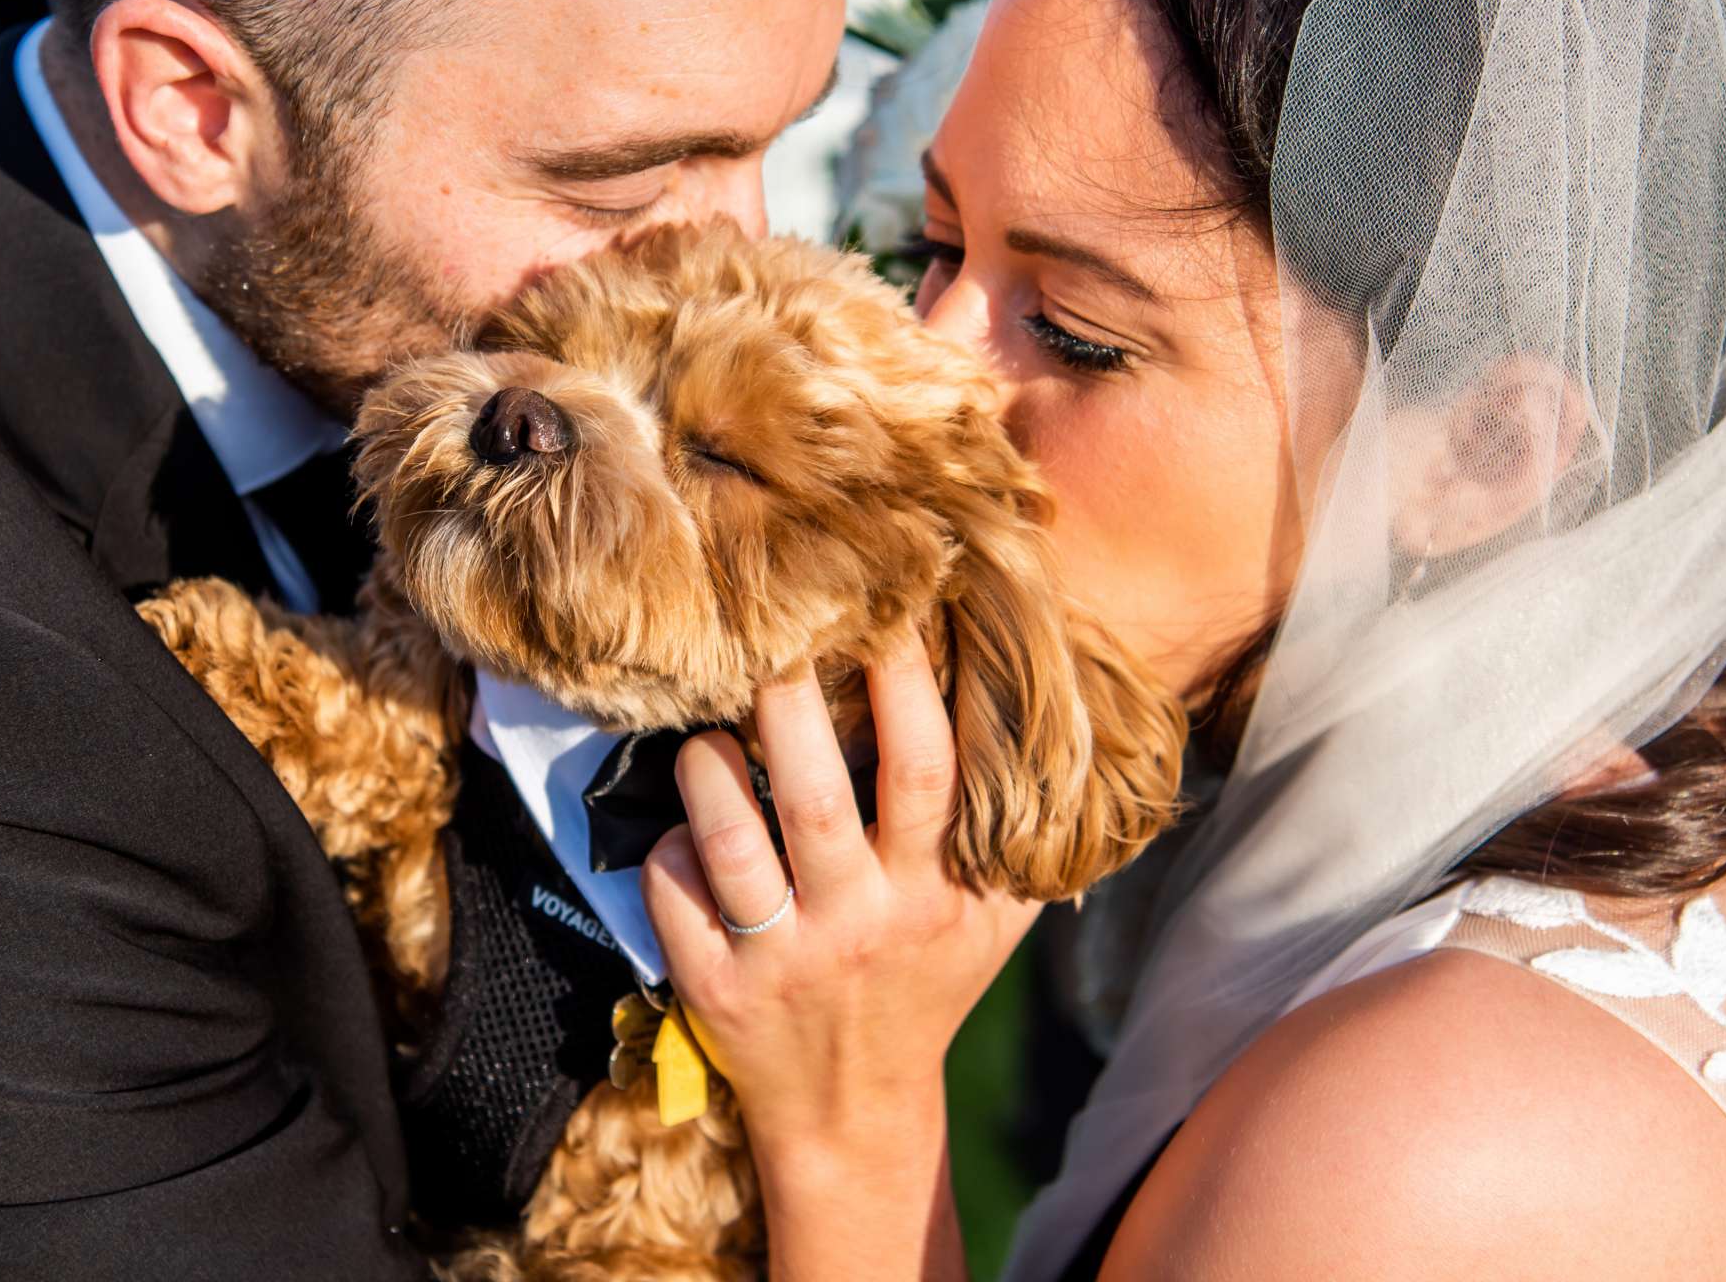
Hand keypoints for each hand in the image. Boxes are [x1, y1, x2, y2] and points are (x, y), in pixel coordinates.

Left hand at [641, 640, 1039, 1168]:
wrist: (854, 1112)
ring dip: (707, 768)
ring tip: (707, 733)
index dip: (904, 686)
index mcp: (933, 894)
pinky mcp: (713, 988)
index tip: (883, 614)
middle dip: (785, 705)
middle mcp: (858, 923)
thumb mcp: (995, 921)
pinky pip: (676, 892)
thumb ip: (1019, 831)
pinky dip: (670, 845)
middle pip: (814, 798)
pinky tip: (683, 824)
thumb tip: (1055, 716)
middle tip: (768, 641)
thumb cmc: (924, 985)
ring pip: (729, 840)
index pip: (925, 772)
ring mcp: (781, 958)